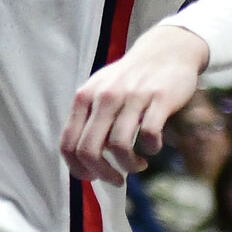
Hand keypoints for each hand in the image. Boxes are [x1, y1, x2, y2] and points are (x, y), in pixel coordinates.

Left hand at [61, 24, 207, 183]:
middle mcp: (103, 97)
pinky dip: (150, 149)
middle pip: (89, 150)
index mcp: (84, 98)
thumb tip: (81, 159)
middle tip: (116, 179)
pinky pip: (149, 135)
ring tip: (137, 164)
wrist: (163, 51)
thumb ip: (88, 119)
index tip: (91, 178)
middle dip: (102, 174)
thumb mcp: (99, 92)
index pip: (68, 142)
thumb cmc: (127, 79)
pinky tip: (152, 147)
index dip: (77, 168)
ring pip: (119, 147)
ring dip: (129, 165)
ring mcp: (131, 98)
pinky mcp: (158, 99)